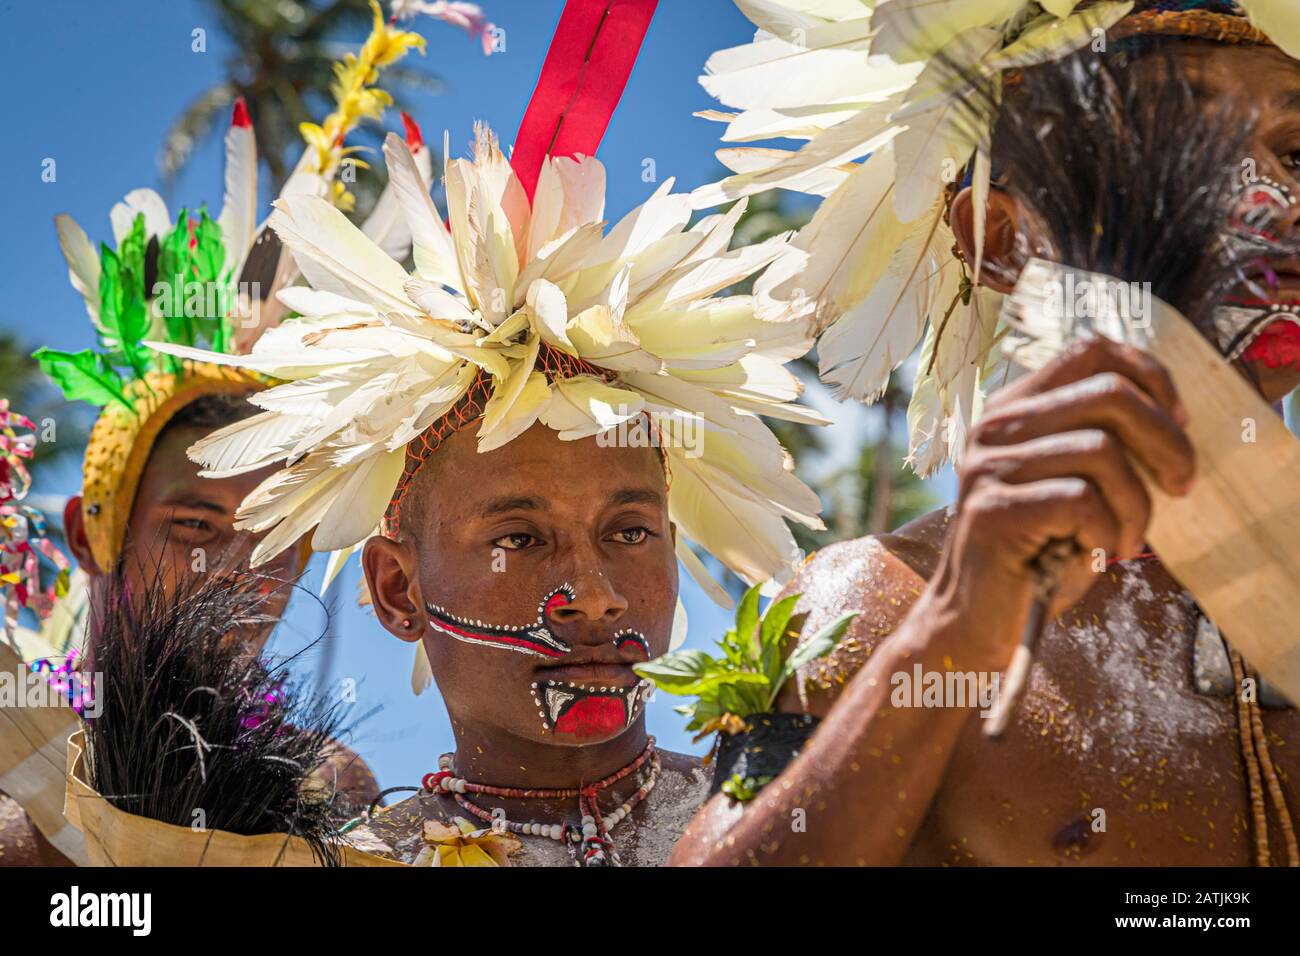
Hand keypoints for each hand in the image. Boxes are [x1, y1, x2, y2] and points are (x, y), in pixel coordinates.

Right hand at [933, 336, 1195, 667]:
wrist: (977, 619)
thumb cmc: (1037, 553)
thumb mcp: (1071, 483)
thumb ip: (1098, 439)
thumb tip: (1171, 414)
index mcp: (1013, 409)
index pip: (1091, 350)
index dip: (1151, 376)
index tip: (1179, 422)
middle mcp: (994, 426)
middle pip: (1109, 393)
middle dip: (1166, 442)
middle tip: (1181, 485)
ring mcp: (988, 466)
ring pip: (1102, 451)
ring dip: (1137, 504)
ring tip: (1127, 538)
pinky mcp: (994, 509)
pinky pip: (1082, 501)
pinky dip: (1107, 531)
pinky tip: (1096, 554)